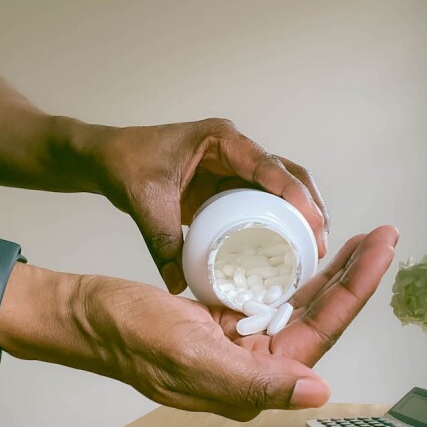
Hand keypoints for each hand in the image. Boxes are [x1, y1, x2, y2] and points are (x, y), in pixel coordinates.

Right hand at [0, 225, 396, 420]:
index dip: (356, 289)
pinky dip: (293, 271)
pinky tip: (307, 252)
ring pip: (299, 302)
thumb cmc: (130, 336)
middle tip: (381, 236)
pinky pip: (271, 293)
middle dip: (353, 274)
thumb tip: (317, 391)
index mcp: (255, 378)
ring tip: (357, 240)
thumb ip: (254, 382)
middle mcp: (255, 362)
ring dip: (329, 271)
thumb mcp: (191, 358)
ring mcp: (241, 340)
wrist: (87, 316)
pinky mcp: (225, 319)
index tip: (381, 250)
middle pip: (319, 314)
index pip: (321, 331)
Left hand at [92, 118, 328, 292]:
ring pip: (280, 188)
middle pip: (288, 174)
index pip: (269, 166)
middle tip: (319, 245)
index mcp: (221, 140)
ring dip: (300, 214)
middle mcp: (234, 150)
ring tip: (312, 251)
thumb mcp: (144, 200)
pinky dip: (277, 221)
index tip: (314, 224)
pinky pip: (260, 202)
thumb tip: (178, 286)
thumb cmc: (125, 162)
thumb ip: (161, 241)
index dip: (296, 195)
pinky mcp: (226, 186)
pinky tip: (284, 248)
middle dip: (310, 206)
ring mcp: (233, 167)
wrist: (107, 157)